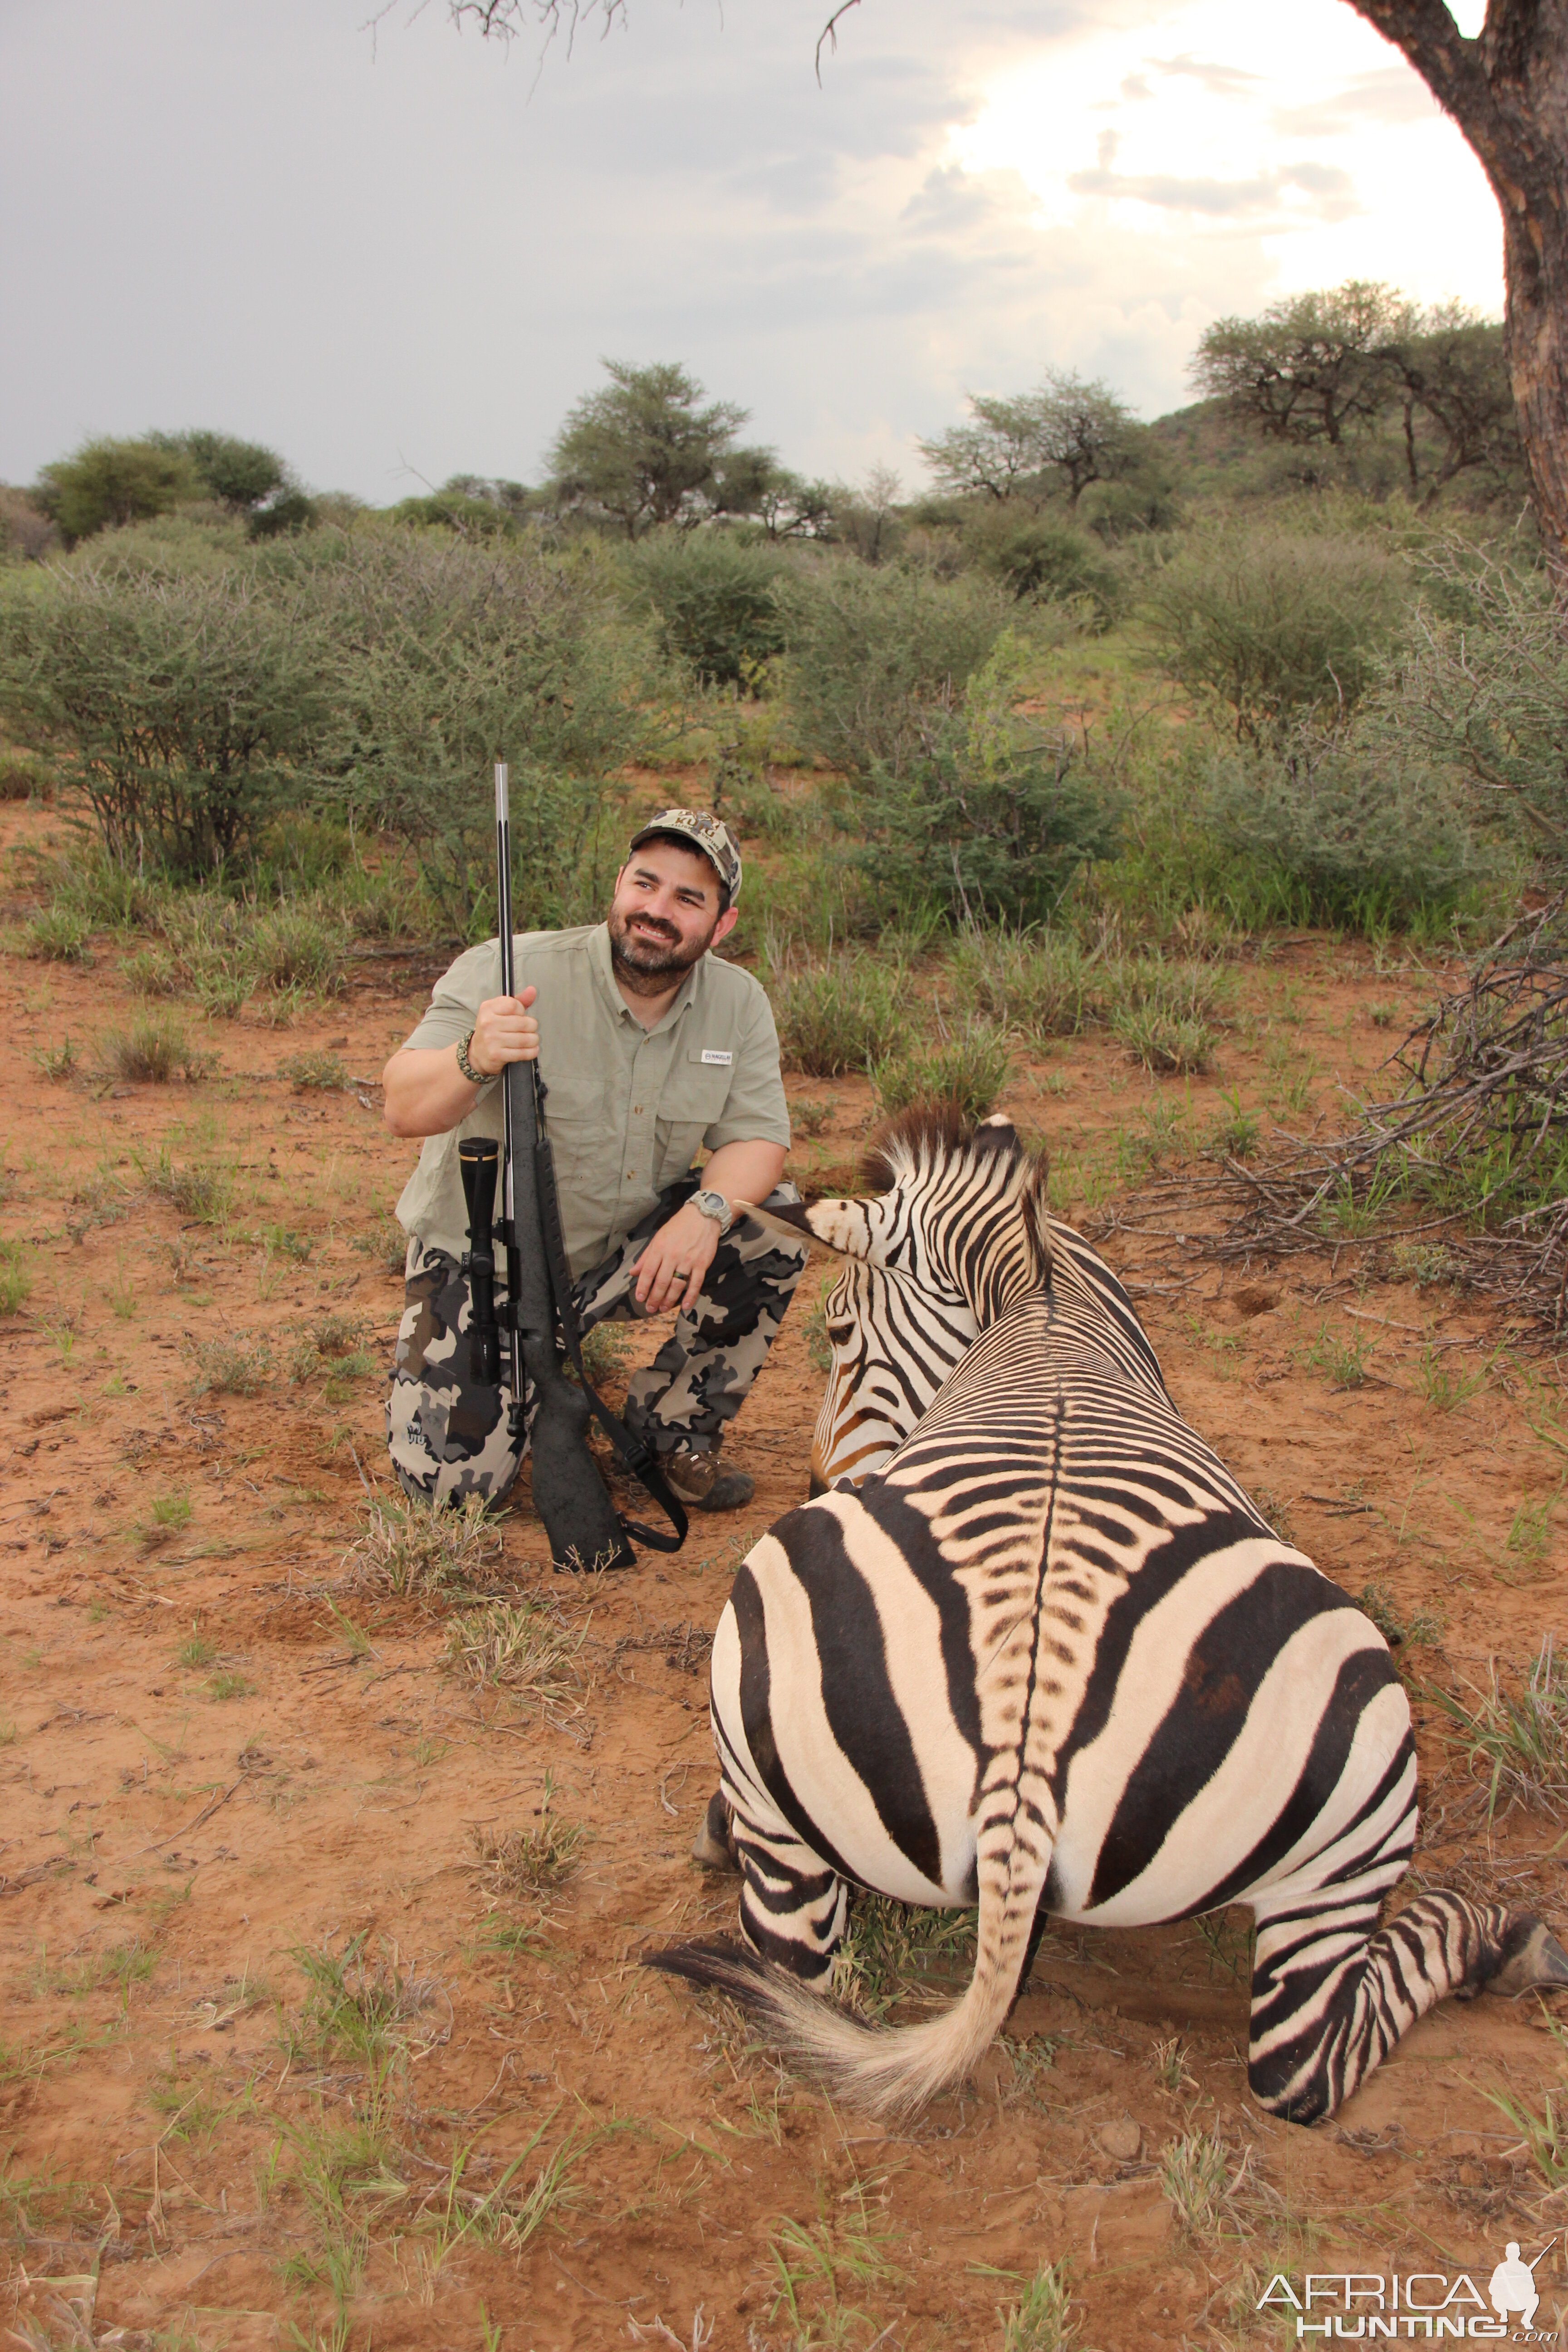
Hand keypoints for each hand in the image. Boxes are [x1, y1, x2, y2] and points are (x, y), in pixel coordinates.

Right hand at [470, 987, 536, 1076]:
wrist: (477, 1052)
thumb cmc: (492, 1029)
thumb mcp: (500, 1011)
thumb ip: (518, 1001)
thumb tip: (532, 990)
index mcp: (488, 1008)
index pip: (515, 1005)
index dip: (522, 1011)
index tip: (519, 1015)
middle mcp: (488, 1022)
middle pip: (524, 1023)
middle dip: (532, 1027)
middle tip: (529, 1030)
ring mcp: (491, 1039)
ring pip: (525, 1039)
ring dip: (533, 1040)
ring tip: (531, 1040)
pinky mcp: (496, 1055)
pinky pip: (522, 1053)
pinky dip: (531, 1052)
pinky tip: (531, 1049)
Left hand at [633, 1199, 721, 1313]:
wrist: (703, 1215)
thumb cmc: (678, 1226)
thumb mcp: (658, 1237)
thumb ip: (645, 1256)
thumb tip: (633, 1272)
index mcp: (659, 1248)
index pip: (648, 1272)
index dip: (643, 1287)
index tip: (639, 1298)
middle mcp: (672, 1256)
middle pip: (662, 1282)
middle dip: (654, 1298)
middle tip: (650, 1308)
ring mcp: (688, 1261)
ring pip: (677, 1285)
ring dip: (669, 1300)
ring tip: (663, 1308)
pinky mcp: (702, 1264)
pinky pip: (695, 1284)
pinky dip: (690, 1296)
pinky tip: (685, 1306)